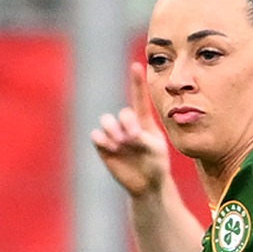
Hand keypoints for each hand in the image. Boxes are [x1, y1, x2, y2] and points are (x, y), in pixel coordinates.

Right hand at [90, 61, 170, 197]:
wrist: (148, 185)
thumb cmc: (156, 166)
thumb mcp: (156, 152)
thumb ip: (144, 140)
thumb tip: (127, 135)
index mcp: (144, 122)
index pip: (139, 99)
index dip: (137, 82)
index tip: (137, 66)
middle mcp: (128, 125)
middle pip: (123, 113)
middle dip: (127, 123)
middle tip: (132, 137)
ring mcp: (115, 135)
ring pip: (106, 121)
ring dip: (112, 129)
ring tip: (120, 143)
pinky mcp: (104, 147)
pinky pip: (96, 136)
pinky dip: (102, 140)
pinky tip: (111, 148)